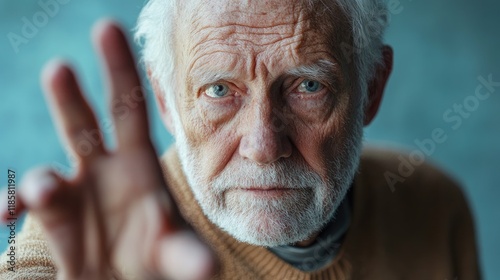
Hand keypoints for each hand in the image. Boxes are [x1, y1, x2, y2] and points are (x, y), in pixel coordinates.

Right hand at [0, 20, 214, 279]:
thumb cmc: (160, 259)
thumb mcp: (177, 255)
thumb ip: (189, 258)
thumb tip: (208, 270)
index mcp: (139, 165)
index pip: (129, 107)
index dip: (120, 68)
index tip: (108, 27)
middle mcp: (104, 171)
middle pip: (82, 126)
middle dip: (70, 98)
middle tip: (59, 68)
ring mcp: (76, 196)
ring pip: (49, 175)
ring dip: (44, 182)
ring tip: (48, 191)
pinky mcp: (55, 224)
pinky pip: (25, 210)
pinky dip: (11, 209)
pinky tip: (5, 219)